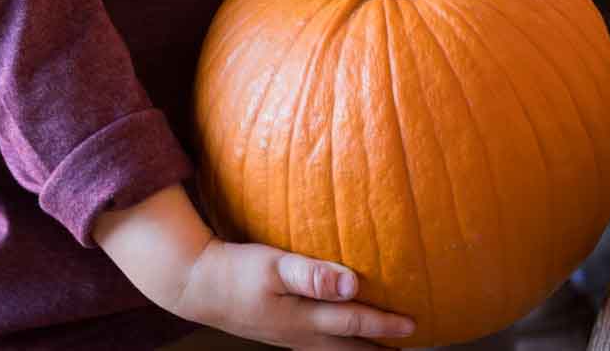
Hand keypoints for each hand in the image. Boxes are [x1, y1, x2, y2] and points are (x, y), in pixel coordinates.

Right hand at [176, 238, 415, 349]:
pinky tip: (336, 339)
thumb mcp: (273, 266)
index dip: (385, 324)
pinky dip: (336, 345)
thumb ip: (312, 275)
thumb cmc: (236, 271)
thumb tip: (351, 282)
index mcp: (303, 318)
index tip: (413, 325)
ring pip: (333, 350)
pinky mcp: (278, 329)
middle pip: (348, 348)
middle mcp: (300, 333)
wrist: (197, 285)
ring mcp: (288, 335)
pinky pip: (318, 344)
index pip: (354, 323)